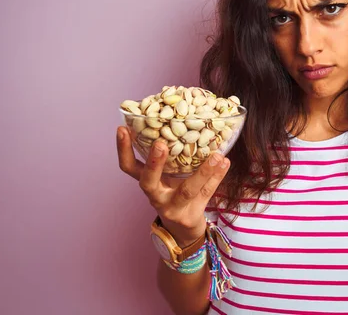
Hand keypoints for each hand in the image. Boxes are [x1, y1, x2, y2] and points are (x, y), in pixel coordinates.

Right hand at [116, 126, 229, 245]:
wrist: (184, 229)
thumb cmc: (175, 194)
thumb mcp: (168, 176)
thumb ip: (172, 155)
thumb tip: (184, 119)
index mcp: (148, 183)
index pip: (129, 167)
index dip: (123, 149)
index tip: (122, 129)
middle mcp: (156, 196)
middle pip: (148, 182)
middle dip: (153, 163)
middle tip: (159, 144)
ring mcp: (173, 208)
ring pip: (186, 190)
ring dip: (202, 172)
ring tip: (216, 155)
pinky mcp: (191, 215)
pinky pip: (207, 193)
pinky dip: (217, 177)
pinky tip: (225, 162)